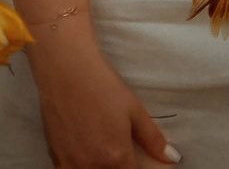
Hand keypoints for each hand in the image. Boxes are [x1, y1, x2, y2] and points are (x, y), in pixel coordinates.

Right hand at [31, 38, 180, 166]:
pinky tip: (85, 151)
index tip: (135, 161)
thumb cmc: (103, 86)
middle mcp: (93, 166)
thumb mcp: (134, 110)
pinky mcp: (56, 158)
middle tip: (118, 151)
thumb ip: (153, 140)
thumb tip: (173, 158)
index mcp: (116, 157)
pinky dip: (80, 167)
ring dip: (100, 168)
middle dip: (118, 168)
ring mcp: (71, 164)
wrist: (65, 69)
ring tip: (102, 149)